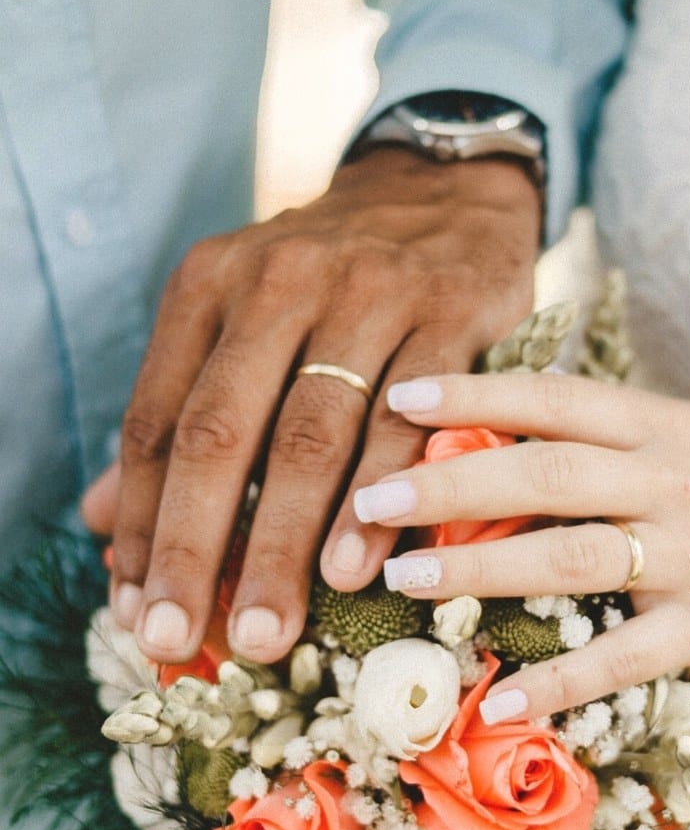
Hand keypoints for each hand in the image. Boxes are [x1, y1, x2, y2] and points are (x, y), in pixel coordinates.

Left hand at [81, 149, 539, 664]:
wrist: (443, 189)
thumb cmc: (330, 280)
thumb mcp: (238, 318)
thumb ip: (177, 412)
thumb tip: (100, 521)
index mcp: (210, 286)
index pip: (158, 421)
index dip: (140, 523)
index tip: (134, 610)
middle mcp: (278, 281)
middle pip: (222, 432)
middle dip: (196, 547)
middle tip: (180, 639)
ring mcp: (368, 293)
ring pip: (313, 434)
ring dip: (286, 541)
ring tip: (269, 627)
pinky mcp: (449, 312)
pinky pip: (412, 418)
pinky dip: (382, 496)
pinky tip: (360, 567)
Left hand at [352, 372, 689, 720]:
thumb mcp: (687, 439)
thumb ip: (605, 434)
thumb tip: (496, 428)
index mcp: (660, 425)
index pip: (554, 399)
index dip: (473, 394)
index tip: (398, 397)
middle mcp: (669, 480)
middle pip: (544, 476)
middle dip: (448, 486)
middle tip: (368, 500)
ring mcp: (689, 554)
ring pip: (571, 557)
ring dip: (481, 569)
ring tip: (405, 578)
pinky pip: (623, 655)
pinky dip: (561, 679)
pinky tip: (499, 694)